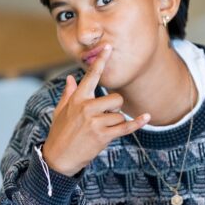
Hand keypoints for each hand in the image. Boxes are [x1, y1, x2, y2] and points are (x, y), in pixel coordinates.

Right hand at [41, 45, 149, 175]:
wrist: (58, 157)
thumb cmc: (59, 133)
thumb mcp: (60, 112)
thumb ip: (68, 94)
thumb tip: (70, 78)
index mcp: (76, 99)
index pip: (91, 76)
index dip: (101, 61)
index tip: (108, 47)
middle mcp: (86, 108)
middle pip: (115, 98)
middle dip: (115, 107)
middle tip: (105, 117)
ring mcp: (94, 122)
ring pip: (119, 115)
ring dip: (116, 122)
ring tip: (101, 130)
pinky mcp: (103, 136)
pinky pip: (125, 127)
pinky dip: (137, 123)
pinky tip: (146, 117)